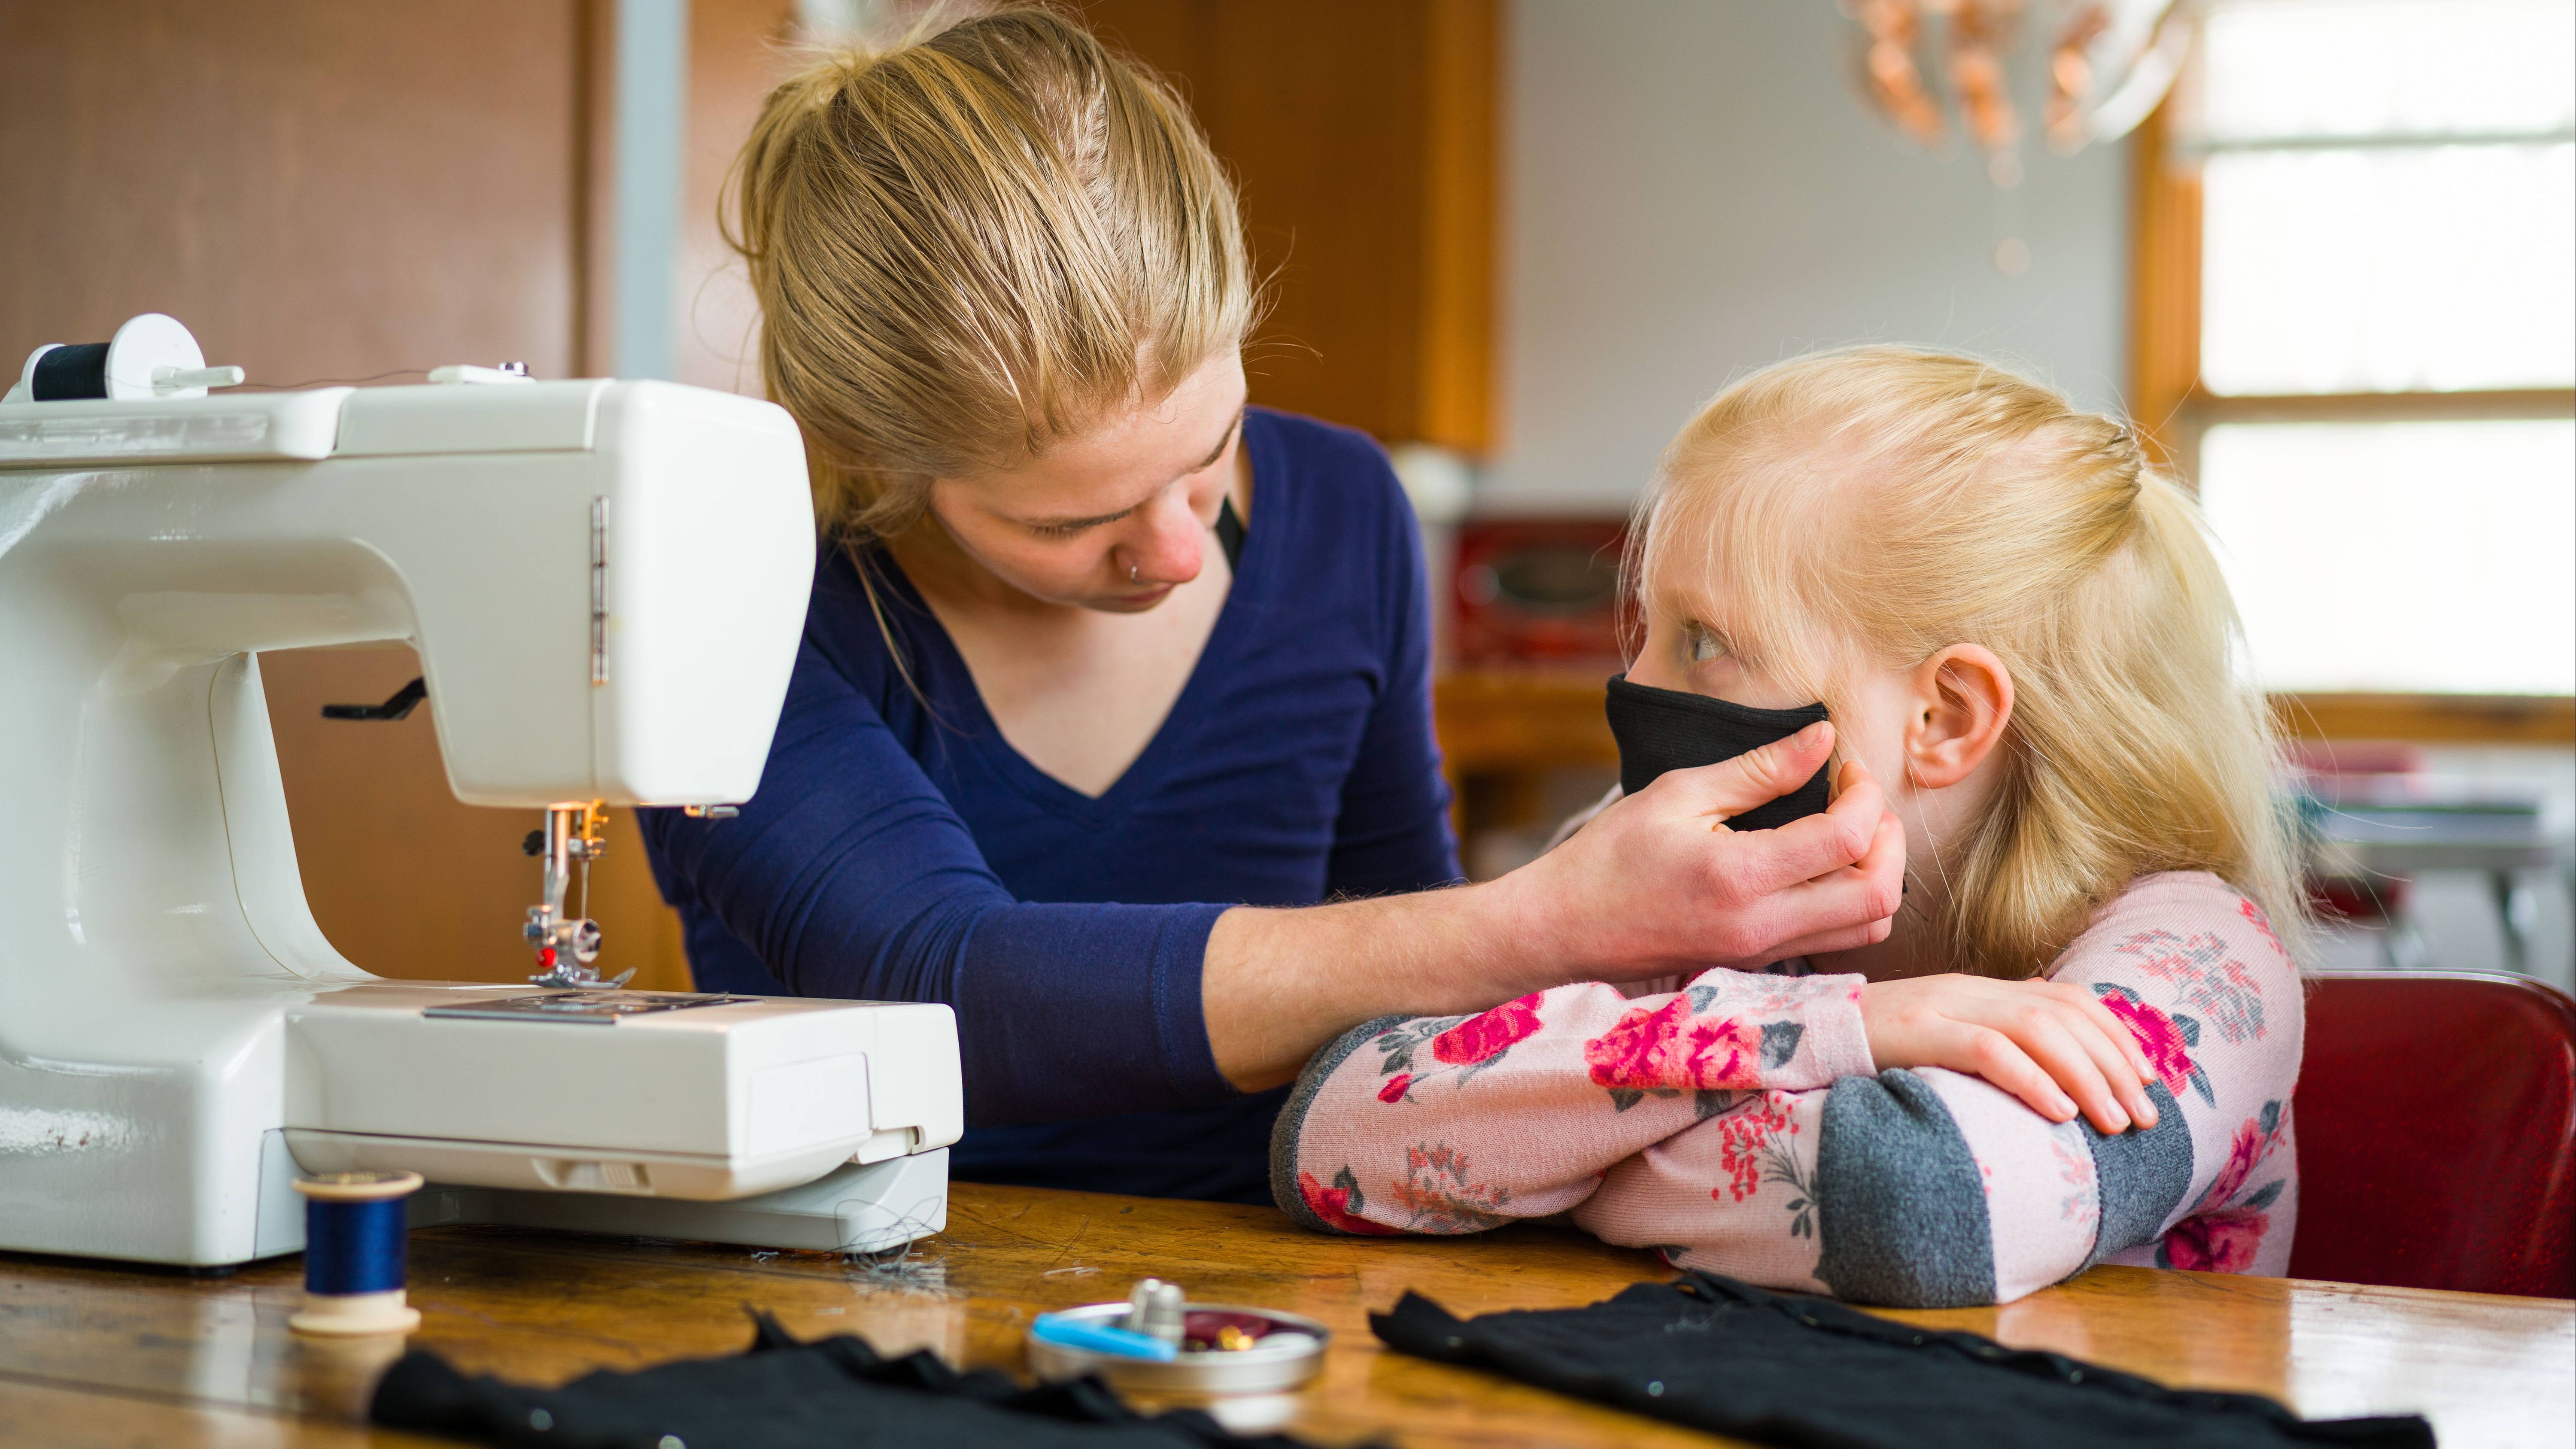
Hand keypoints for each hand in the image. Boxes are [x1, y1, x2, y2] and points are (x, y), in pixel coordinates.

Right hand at [1495, 721, 1906, 980]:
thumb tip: (1823, 739)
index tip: (1844, 765)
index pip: (1847, 839)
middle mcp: (1763, 926)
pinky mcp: (1759, 963)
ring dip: (1878, 873)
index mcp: (1741, 877)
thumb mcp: (1678, 794)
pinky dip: (1852, 899)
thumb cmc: (1609, 856)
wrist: (1564, 929)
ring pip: (1869, 926)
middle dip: (1889, 838)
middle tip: (1861, 799)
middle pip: (1878, 895)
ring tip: (1848, 830)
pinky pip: (1838, 939)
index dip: (1864, 793)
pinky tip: (1821, 862)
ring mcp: (1764, 952)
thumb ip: (1759, 769)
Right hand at [1858, 973, 2159, 1132]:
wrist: (1796, 1035)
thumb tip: (2053, 1066)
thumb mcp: (1942, 1041)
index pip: (2069, 999)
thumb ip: (1993, 1043)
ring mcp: (1942, 1005)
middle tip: (2146, 1117)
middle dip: (2115, 1065)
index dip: (2117, 1037)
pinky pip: (1987, 1049)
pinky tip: (2059, 1113)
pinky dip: (2031, 1079)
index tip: (2149, 1082)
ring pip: (2036, 1029)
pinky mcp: (1916, 1029)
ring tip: (2114, 1122)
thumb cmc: (1873, 1051)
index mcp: (1981, 989)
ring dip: (2086, 1077)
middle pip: (2063, 1014)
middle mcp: (1969, 989)